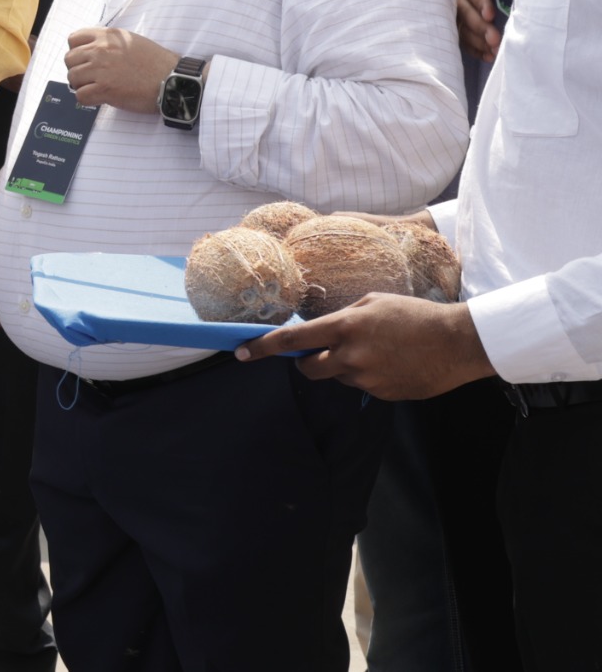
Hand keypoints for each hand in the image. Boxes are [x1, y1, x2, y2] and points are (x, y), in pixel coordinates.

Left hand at [63, 26, 179, 113]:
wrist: (172, 79)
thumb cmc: (156, 62)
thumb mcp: (131, 41)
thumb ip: (109, 42)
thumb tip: (91, 51)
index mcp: (107, 36)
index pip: (73, 39)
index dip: (76, 51)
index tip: (84, 60)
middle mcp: (100, 50)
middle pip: (69, 60)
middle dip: (77, 69)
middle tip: (90, 77)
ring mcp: (101, 69)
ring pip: (72, 78)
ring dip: (81, 85)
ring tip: (95, 88)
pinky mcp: (105, 89)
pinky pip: (80, 96)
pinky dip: (87, 100)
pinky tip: (99, 99)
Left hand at [237, 292, 495, 398]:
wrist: (458, 343)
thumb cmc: (415, 314)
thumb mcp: (372, 302)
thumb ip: (341, 318)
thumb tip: (319, 331)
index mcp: (345, 327)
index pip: (293, 340)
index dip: (263, 347)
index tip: (240, 353)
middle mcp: (351, 356)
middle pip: (308, 368)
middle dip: (306, 362)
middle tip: (320, 352)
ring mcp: (368, 379)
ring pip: (336, 377)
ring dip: (343, 367)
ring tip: (375, 351)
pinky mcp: (383, 394)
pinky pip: (361, 386)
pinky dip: (367, 376)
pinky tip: (391, 363)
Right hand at [452, 0, 501, 63]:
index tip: (490, 15)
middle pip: (461, 3)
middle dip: (478, 24)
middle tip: (494, 39)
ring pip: (459, 20)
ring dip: (475, 37)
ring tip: (493, 50)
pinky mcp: (462, 13)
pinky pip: (462, 31)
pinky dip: (473, 45)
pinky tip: (486, 55)